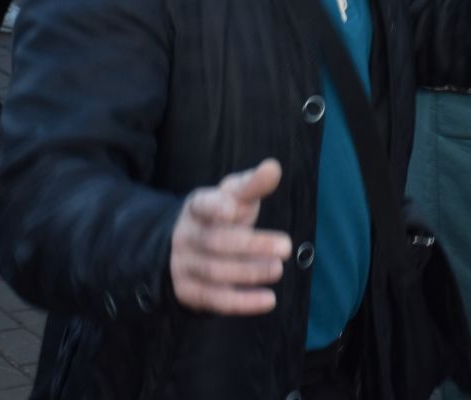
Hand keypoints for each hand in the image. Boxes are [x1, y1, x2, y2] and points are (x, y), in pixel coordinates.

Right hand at [170, 159, 290, 314]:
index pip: (202, 205)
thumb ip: (253, 184)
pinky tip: (269, 299)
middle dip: (252, 245)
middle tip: (286, 246)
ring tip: (278, 269)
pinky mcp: (189, 292)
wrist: (188, 247)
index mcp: (197, 207)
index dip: (216, 207)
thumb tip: (273, 167)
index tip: (236, 209)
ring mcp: (184, 265)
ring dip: (250, 273)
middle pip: (216, 242)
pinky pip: (215, 300)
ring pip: (215, 272)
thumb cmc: (222, 216)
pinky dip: (243, 303)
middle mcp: (186, 235)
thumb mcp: (234, 196)